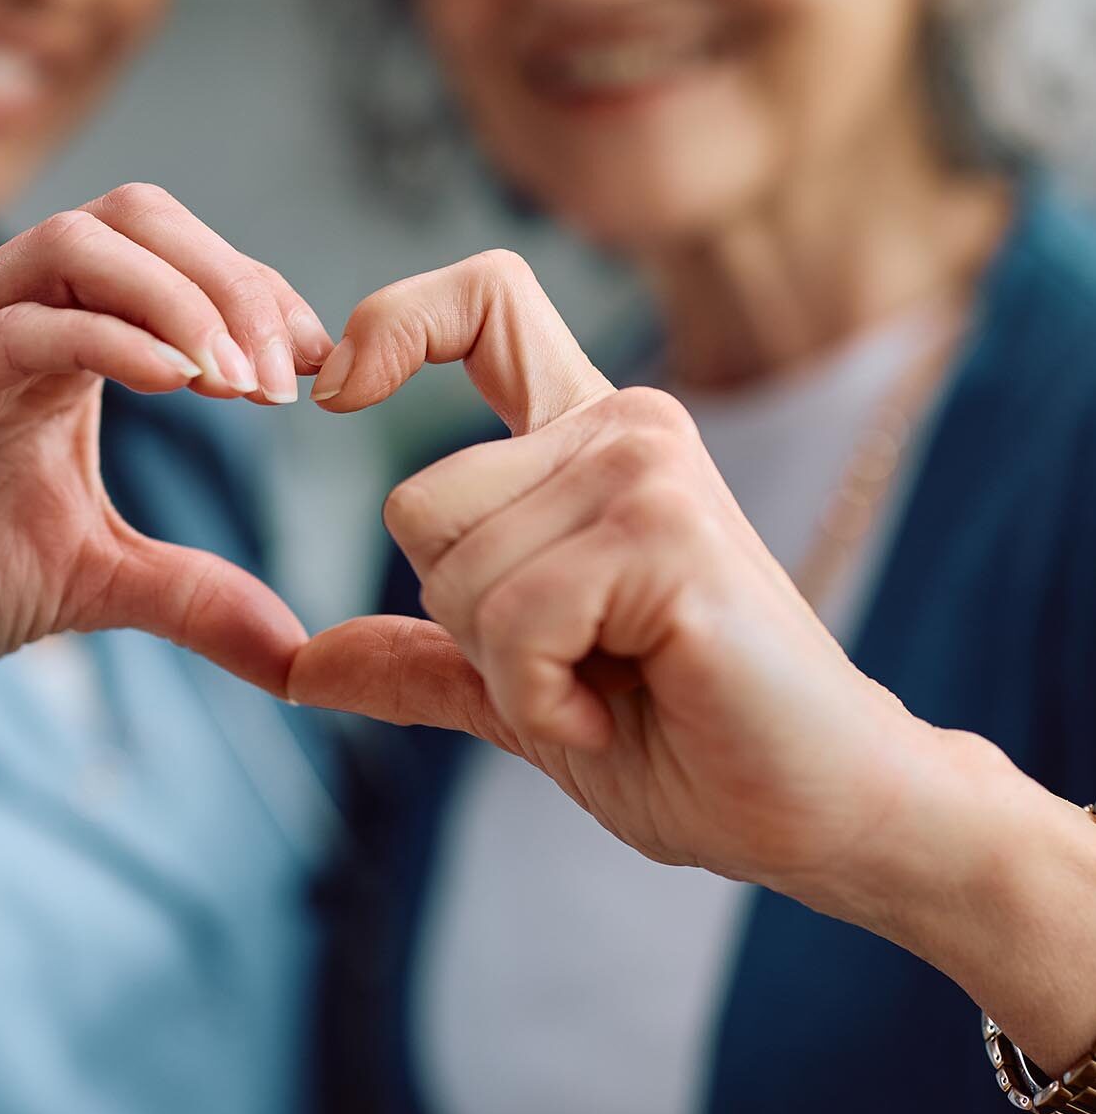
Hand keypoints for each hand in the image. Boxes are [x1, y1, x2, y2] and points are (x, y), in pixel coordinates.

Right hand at [0, 183, 332, 702]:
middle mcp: (10, 312)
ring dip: (184, 298)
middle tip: (287, 375)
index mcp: (59, 339)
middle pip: (140, 217)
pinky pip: (21, 320)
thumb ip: (191, 595)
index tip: (321, 371)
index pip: (177, 264)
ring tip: (243, 384)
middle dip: (232, 281)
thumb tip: (297, 650)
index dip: (259, 297)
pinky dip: (111, 335)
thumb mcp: (91, 582)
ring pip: (83, 241)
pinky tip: (176, 383)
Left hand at [290, 250, 936, 902]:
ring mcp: (648, 469)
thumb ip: (416, 656)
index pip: (482, 302)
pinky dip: (542, 700)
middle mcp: (620, 427)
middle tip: (577, 661)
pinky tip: (623, 709)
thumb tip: (295, 665)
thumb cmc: (683, 739)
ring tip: (609, 684)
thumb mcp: (517, 689)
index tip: (339, 390)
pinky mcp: (669, 534)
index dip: (394, 322)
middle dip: (464, 619)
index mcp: (586, 438)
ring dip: (510, 671)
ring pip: (455, 572)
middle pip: (419, 504)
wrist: (819, 811)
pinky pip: (514, 623)